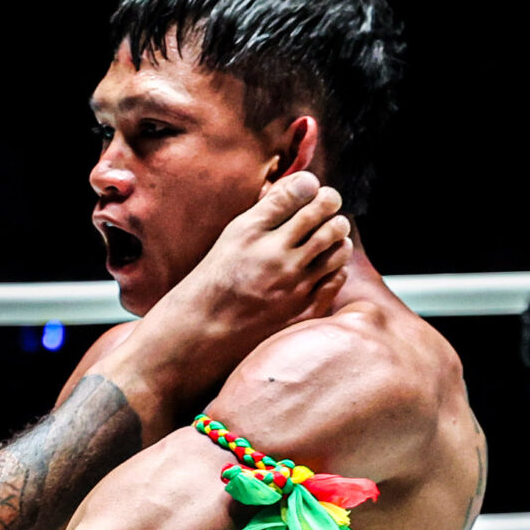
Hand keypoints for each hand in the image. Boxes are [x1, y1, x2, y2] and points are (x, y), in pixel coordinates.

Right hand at [108, 172, 350, 417]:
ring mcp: (292, 285)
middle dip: (329, 205)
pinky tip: (321, 267)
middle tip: (326, 209)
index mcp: (248, 233)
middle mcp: (274, 256)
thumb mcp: (227, 242)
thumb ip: (264, 215)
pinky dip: (334, 266)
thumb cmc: (204, 290)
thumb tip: (303, 187)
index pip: (300, 191)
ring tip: (327, 236)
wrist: (191, 343)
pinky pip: (337, 276)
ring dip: (336, 234)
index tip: (312, 192)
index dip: (312, 188)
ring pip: (337, 242)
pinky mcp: (302, 310)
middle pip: (325, 212)